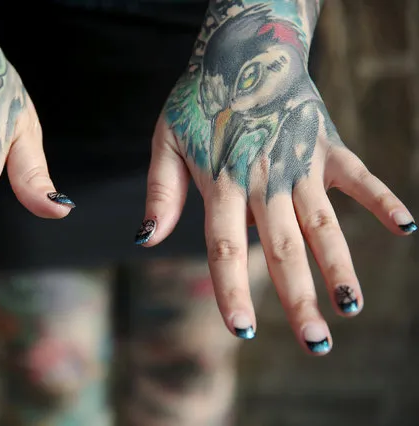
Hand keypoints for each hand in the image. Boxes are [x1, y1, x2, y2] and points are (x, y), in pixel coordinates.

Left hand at [138, 2, 415, 354]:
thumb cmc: (199, 101)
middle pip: (283, 248)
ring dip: (339, 266)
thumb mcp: (165, 141)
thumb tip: (145, 241)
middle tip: (316, 344)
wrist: (243, 51)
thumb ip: (160, 192)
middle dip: (299, 298)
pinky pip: (358, 176)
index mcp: (222, 182)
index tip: (243, 330)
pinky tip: (407, 228)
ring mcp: (299, 163)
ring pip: (321, 223)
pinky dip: (381, 200)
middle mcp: (264, 179)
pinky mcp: (326, 146)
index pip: (226, 247)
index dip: (231, 290)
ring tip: (350, 307)